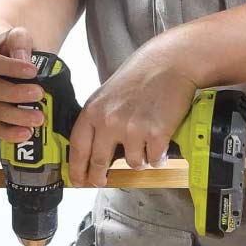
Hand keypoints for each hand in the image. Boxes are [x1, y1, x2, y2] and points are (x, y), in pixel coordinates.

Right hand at [0, 27, 43, 141]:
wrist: (0, 60)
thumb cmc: (8, 50)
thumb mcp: (15, 37)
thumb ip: (19, 41)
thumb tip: (23, 58)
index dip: (10, 67)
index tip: (32, 71)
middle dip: (16, 94)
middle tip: (38, 94)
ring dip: (15, 116)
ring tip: (37, 117)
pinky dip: (6, 132)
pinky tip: (24, 133)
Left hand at [67, 35, 197, 186]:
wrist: (168, 64)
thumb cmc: (140, 76)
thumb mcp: (107, 95)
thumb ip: (99, 118)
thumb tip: (94, 146)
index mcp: (93, 111)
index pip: (78, 147)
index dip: (76, 168)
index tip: (77, 180)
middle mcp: (109, 122)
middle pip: (99, 162)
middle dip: (100, 176)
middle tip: (102, 181)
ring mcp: (133, 129)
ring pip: (132, 163)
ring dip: (139, 160)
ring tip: (145, 146)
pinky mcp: (156, 135)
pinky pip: (154, 160)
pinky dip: (158, 157)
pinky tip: (160, 145)